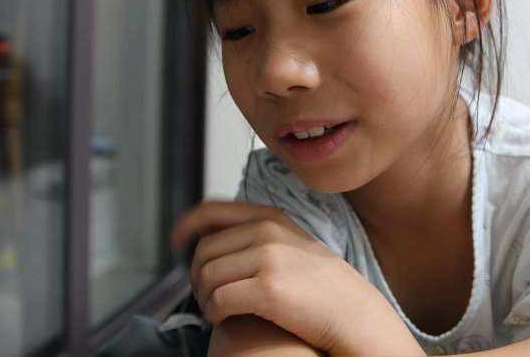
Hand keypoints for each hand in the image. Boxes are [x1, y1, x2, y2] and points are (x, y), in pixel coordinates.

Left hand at [171, 201, 422, 355]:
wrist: (353, 312)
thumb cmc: (321, 287)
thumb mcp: (291, 245)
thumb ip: (257, 236)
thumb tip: (211, 240)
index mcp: (271, 217)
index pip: (212, 211)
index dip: (186, 225)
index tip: (175, 241)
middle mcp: (268, 231)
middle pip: (203, 250)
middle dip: (196, 276)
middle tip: (207, 295)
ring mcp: (268, 258)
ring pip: (206, 276)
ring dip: (204, 298)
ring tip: (217, 309)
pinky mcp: (268, 289)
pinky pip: (218, 300)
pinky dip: (214, 314)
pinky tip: (226, 319)